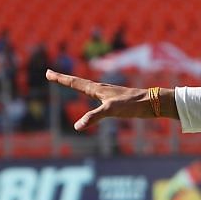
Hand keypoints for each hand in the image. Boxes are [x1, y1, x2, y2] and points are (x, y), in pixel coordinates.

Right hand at [45, 69, 168, 130]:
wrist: (153, 102)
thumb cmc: (133, 104)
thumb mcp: (111, 111)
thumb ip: (94, 117)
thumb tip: (78, 126)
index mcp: (98, 89)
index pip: (75, 82)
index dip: (61, 79)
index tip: (48, 73)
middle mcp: (101, 89)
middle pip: (78, 82)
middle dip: (64, 79)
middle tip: (51, 75)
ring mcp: (109, 94)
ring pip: (88, 87)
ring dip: (76, 84)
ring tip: (69, 82)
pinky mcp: (116, 99)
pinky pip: (98, 95)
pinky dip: (90, 93)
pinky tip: (95, 96)